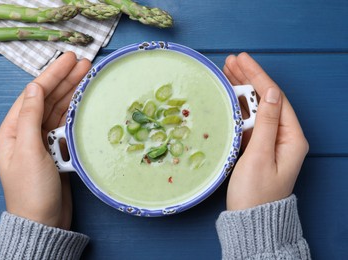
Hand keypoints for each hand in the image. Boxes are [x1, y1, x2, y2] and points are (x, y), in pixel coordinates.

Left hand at [0, 52, 90, 228]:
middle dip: (65, 80)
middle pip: (48, 99)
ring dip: (73, 93)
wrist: (44, 221)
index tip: (70, 60)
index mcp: (13, 130)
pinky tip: (86, 101)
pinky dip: (77, 112)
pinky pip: (68, 125)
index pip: (34, 94)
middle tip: (85, 64)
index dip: (52, 75)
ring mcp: (44, 141)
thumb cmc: (31, 189)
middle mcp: (28, 132)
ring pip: (60, 110)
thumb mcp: (27, 150)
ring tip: (88, 76)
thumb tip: (33, 87)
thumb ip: (29, 117)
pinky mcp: (58, 151)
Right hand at [223, 53, 308, 210]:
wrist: (249, 220)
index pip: (274, 98)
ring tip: (227, 72)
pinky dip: (238, 108)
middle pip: (266, 100)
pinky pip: (249, 121)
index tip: (242, 60)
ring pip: (256, 109)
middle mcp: (283, 137)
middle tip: (231, 61)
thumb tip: (270, 92)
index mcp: (291, 138)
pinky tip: (228, 97)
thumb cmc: (255, 193)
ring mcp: (270, 142)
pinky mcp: (257, 148)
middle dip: (250, 79)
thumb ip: (266, 123)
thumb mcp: (259, 155)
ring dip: (242, 91)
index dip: (258, 76)